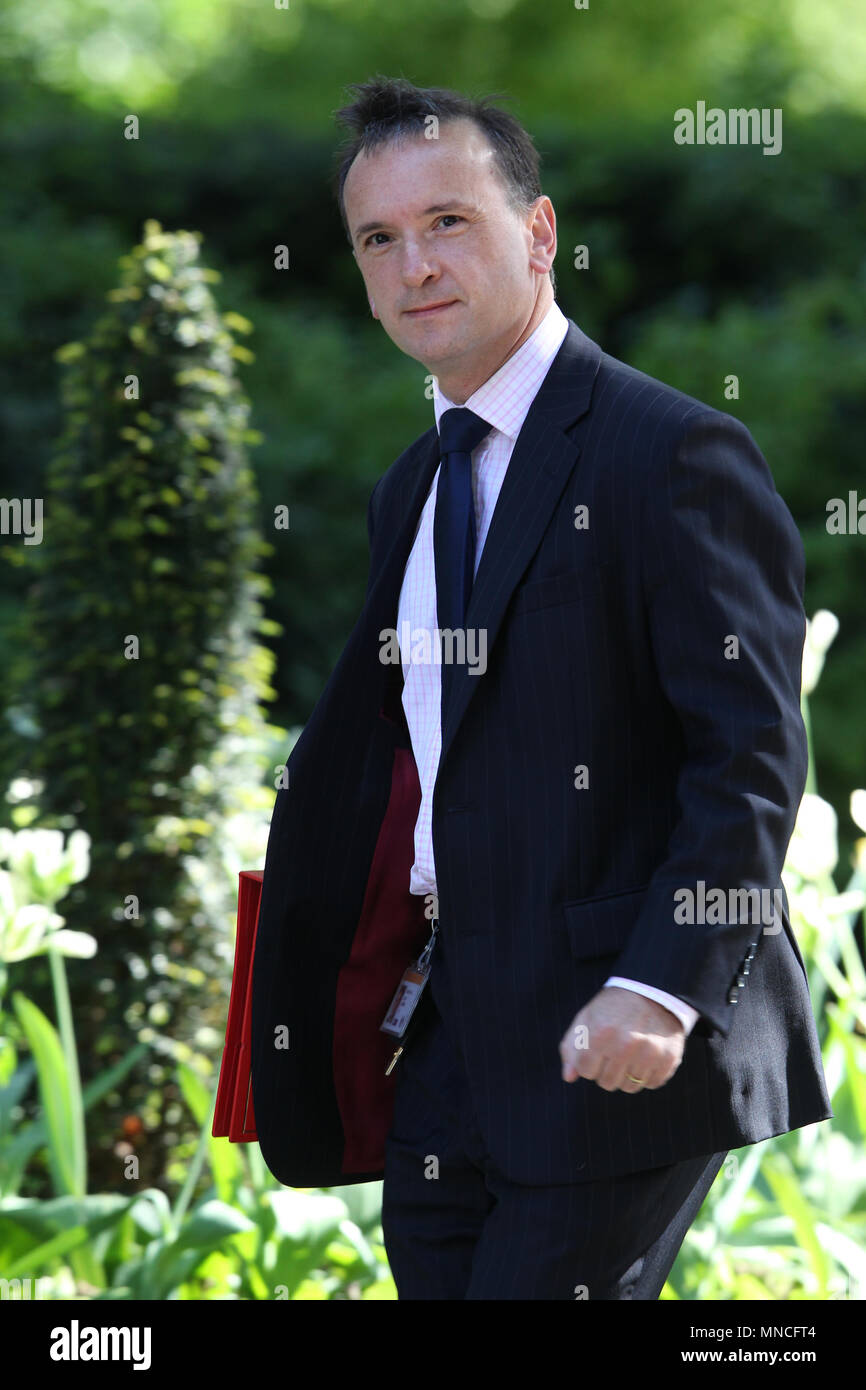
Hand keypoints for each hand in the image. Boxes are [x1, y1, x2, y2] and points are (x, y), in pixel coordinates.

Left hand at [559, 987, 684, 1092]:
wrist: (651, 991)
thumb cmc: (612, 1008)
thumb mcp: (586, 1018)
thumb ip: (571, 1048)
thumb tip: (569, 1077)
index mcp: (600, 1034)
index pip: (586, 1071)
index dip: (588, 1062)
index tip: (596, 1049)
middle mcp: (625, 1045)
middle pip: (607, 1083)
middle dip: (606, 1070)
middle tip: (614, 1050)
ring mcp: (648, 1053)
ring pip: (630, 1087)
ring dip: (627, 1074)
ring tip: (630, 1053)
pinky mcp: (668, 1058)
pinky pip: (651, 1084)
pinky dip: (647, 1074)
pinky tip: (646, 1055)